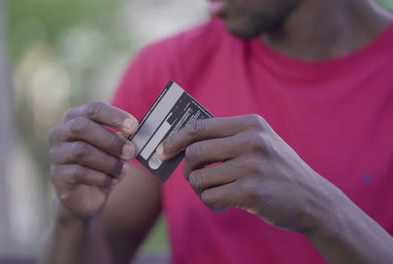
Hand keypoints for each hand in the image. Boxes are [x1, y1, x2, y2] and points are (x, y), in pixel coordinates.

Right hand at [49, 102, 138, 218]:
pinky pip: (79, 173)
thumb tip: (133, 136)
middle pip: (82, 127)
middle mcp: (60, 133)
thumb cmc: (102, 165)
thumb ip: (121, 140)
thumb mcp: (114, 150)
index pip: (93, 109)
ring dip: (108, 161)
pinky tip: (111, 181)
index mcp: (75, 119)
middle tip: (130, 151)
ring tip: (122, 170)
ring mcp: (55, 154)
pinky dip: (100, 177)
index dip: (114, 116)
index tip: (134, 126)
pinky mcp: (56, 176)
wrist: (86, 195)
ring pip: (81, 151)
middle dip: (110, 140)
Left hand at [157, 114, 339, 232]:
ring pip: (199, 178)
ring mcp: (252, 165)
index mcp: (250, 124)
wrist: (312, 199)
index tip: (164, 150)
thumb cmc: (276, 170)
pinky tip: (224, 203)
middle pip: (194, 153)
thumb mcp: (259, 143)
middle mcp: (251, 141)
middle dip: (188, 169)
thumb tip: (182, 144)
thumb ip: (227, 139)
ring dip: (201, 189)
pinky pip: (210, 197)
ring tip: (215, 192)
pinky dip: (211, 203)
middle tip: (194, 178)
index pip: (199, 127)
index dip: (176, 139)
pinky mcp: (251, 191)